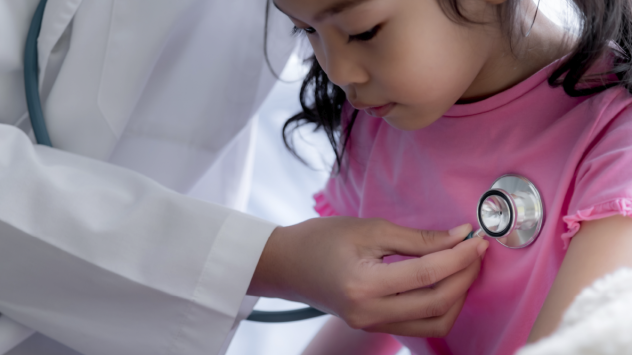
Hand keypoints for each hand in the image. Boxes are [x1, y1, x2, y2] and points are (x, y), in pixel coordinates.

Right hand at [248, 217, 487, 336]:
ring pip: (434, 323)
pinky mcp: (374, 326)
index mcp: (365, 285)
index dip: (459, 256)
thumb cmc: (321, 239)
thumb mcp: (369, 229)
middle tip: (475, 250)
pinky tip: (445, 282)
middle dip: (464, 275)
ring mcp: (372, 325)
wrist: (287, 264)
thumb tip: (458, 237)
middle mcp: (370, 313)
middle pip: (437, 303)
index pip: (427, 274)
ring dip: (457, 296)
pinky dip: (440, 306)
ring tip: (463, 266)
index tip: (476, 239)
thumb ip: (417, 238)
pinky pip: (419, 325)